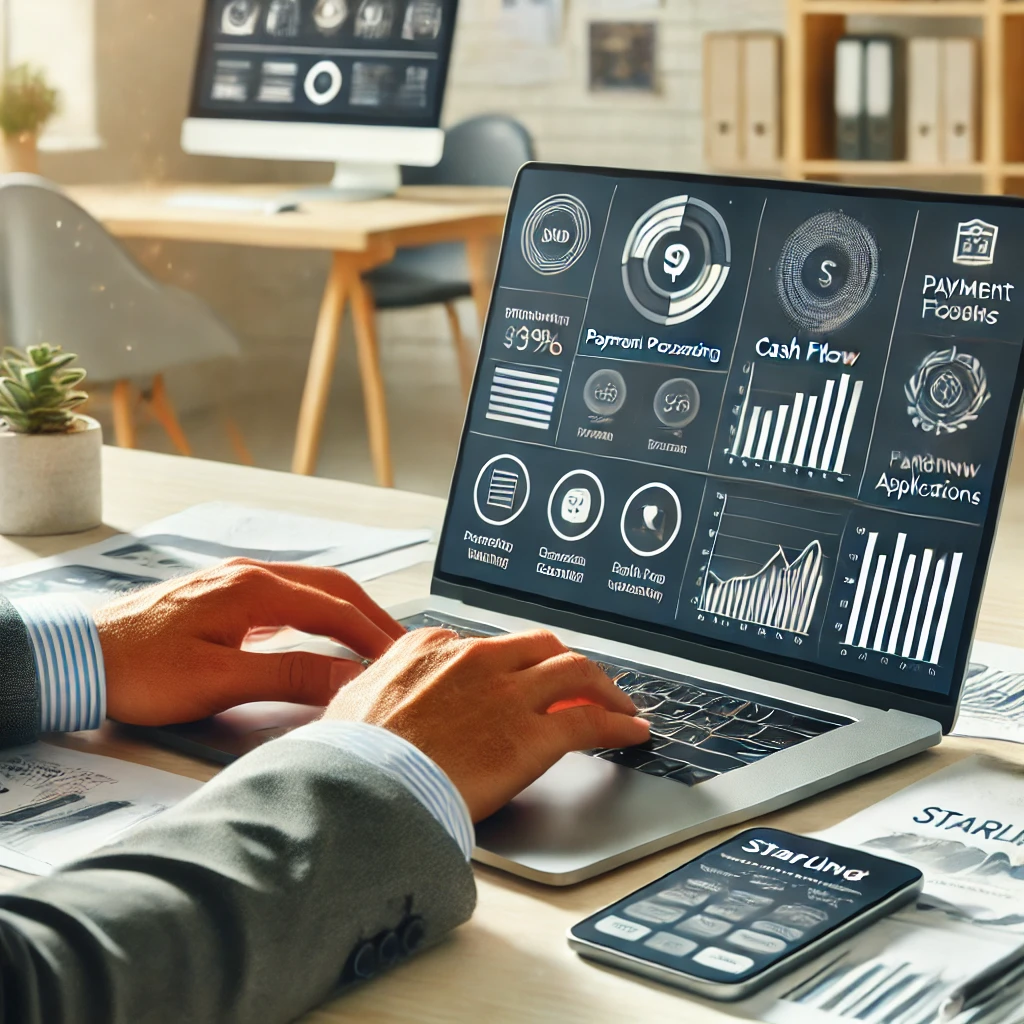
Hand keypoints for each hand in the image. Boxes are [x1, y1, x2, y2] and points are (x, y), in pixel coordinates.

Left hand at [95, 559, 404, 725]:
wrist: (80, 658)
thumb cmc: (139, 669)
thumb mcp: (219, 680)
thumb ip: (289, 676)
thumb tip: (347, 676)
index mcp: (252, 588)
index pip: (334, 608)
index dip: (372, 635)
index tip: (400, 659)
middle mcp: (249, 574)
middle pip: (331, 586)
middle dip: (371, 615)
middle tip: (400, 645)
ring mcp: (235, 581)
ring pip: (310, 587)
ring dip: (346, 611)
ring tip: (371, 640)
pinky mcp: (223, 595)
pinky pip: (288, 596)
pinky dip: (318, 613)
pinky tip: (322, 632)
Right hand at [323, 627, 649, 820]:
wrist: (362, 787)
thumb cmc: (351, 754)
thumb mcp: (355, 699)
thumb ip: (381, 685)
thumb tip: (378, 691)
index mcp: (433, 646)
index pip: (490, 646)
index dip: (513, 666)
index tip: (522, 682)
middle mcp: (477, 659)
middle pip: (542, 646)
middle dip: (566, 663)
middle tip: (581, 684)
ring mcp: (509, 693)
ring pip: (576, 672)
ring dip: (604, 687)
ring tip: (620, 705)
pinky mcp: (533, 734)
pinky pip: (591, 720)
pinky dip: (619, 723)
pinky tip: (632, 731)